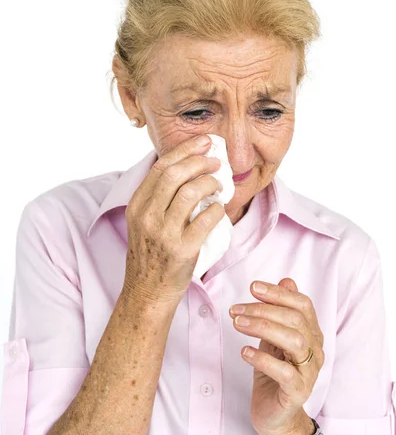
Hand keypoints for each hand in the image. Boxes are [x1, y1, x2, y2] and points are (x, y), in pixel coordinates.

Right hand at [123, 135, 224, 301]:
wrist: (148, 292)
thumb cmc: (151, 255)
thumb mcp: (143, 222)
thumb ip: (158, 197)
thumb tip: (188, 168)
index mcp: (137, 205)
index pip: (160, 167)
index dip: (185, 150)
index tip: (204, 142)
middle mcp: (147, 216)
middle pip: (175, 174)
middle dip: (200, 161)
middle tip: (216, 162)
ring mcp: (163, 233)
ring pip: (191, 192)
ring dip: (210, 183)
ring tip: (219, 185)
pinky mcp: (182, 250)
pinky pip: (206, 219)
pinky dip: (217, 209)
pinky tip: (219, 208)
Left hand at [229, 278, 324, 434]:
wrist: (275, 416)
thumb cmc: (273, 373)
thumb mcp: (273, 338)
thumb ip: (280, 311)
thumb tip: (287, 280)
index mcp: (312, 334)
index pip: (302, 305)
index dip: (278, 293)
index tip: (253, 287)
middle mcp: (315, 351)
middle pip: (295, 320)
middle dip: (263, 309)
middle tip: (235, 309)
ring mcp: (309, 373)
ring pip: (294, 341)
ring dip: (262, 328)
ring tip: (237, 325)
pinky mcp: (297, 393)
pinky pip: (284, 372)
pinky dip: (262, 358)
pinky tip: (244, 352)